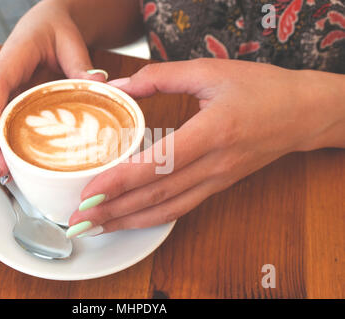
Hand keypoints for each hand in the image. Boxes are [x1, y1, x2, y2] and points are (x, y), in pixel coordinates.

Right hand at [0, 0, 107, 180]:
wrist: (47, 24)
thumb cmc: (55, 28)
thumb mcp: (70, 41)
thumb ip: (80, 64)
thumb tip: (100, 84)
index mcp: (12, 59)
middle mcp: (1, 76)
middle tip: (2, 172)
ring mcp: (4, 89)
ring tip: (5, 174)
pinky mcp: (11, 98)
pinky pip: (3, 120)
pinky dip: (4, 141)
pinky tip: (13, 162)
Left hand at [66, 58, 344, 237]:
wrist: (302, 113)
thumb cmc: (260, 89)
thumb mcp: (210, 71)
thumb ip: (160, 76)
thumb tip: (119, 85)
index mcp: (212, 132)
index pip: (158, 164)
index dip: (121, 181)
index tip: (89, 192)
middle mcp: (214, 164)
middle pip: (157, 195)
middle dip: (115, 210)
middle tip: (80, 219)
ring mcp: (217, 180)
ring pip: (168, 209)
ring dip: (130, 221)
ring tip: (98, 226)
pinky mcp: (218, 185)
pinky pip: (182, 207)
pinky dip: (154, 218)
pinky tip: (132, 220)